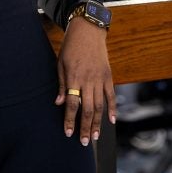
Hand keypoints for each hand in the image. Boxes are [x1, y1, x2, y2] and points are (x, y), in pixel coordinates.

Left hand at [55, 18, 115, 145]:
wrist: (88, 30)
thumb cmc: (71, 47)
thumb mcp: (61, 64)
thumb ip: (61, 85)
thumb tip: (59, 104)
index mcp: (74, 76)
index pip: (72, 104)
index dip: (70, 120)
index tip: (68, 132)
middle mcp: (88, 79)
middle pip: (87, 109)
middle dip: (85, 127)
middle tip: (84, 142)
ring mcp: (100, 78)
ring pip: (100, 105)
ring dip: (98, 123)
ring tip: (95, 137)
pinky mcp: (108, 76)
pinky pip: (111, 95)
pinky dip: (112, 109)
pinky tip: (111, 121)